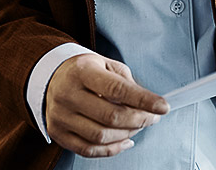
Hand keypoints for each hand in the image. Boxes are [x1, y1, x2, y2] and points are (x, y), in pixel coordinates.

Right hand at [46, 54, 167, 157]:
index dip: (143, 100)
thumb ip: (126, 83)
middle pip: (110, 116)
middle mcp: (67, 94)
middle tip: (153, 117)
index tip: (163, 106)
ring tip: (138, 126)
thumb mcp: (106, 64)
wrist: (52, 77)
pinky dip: (112, 149)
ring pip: (100, 136)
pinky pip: (88, 150)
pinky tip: (125, 141)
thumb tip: (147, 104)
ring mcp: (60, 116)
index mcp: (82, 72)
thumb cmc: (85, 71)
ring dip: (127, 134)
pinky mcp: (58, 134)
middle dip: (139, 119)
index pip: (117, 89)